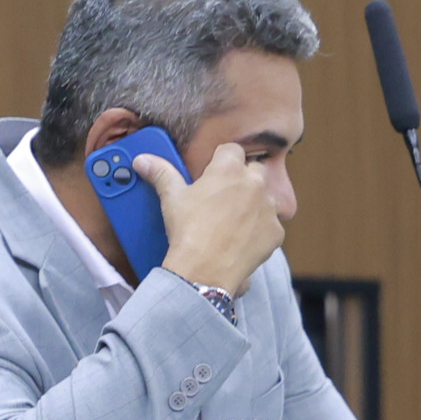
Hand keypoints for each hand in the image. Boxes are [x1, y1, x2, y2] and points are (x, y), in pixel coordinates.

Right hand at [145, 147, 283, 295]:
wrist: (205, 270)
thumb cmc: (189, 232)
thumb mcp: (172, 199)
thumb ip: (161, 173)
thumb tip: (144, 160)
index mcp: (229, 170)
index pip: (232, 149)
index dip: (222, 158)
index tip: (214, 171)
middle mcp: (255, 184)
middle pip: (256, 169)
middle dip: (243, 178)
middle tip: (224, 195)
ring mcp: (269, 208)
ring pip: (266, 196)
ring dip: (254, 202)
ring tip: (232, 219)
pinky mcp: (276, 231)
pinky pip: (271, 224)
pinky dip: (260, 228)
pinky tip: (241, 237)